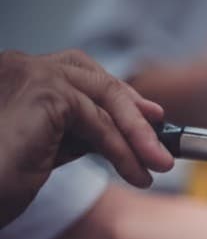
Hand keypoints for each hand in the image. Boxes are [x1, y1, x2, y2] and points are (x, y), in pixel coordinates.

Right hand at [0, 49, 173, 224]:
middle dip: (132, 108)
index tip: (147, 115)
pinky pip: (99, 121)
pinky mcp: (44, 93)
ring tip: (158, 166)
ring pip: (103, 98)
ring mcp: (29, 74)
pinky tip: (136, 173)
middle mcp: (17, 66)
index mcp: (14, 74)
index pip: (76, 71)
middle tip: (159, 140)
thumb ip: (74, 130)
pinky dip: (123, 149)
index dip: (116, 92)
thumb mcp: (44, 145)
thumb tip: (117, 128)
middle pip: (93, 77)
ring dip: (137, 136)